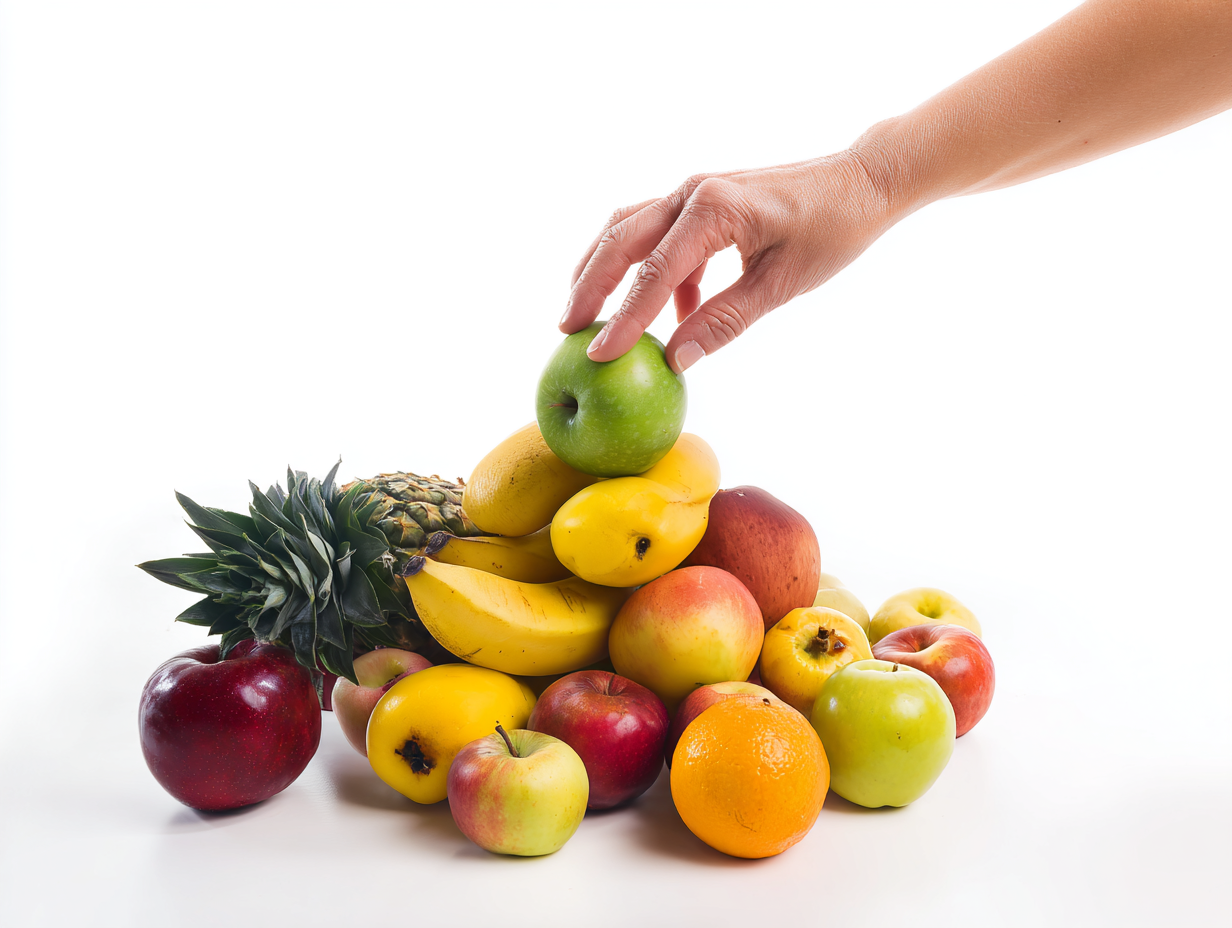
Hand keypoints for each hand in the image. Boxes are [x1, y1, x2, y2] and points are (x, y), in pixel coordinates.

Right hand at [559, 151, 900, 372]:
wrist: (861, 182)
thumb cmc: (832, 231)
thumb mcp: (781, 285)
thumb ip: (725, 321)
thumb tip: (675, 360)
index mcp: (715, 209)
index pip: (655, 272)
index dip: (624, 319)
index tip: (598, 355)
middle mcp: (693, 191)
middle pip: (622, 241)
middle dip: (590, 287)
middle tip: (566, 332)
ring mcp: (694, 190)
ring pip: (627, 228)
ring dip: (602, 269)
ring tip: (583, 313)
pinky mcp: (700, 199)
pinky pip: (654, 231)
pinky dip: (643, 268)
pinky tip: (662, 313)